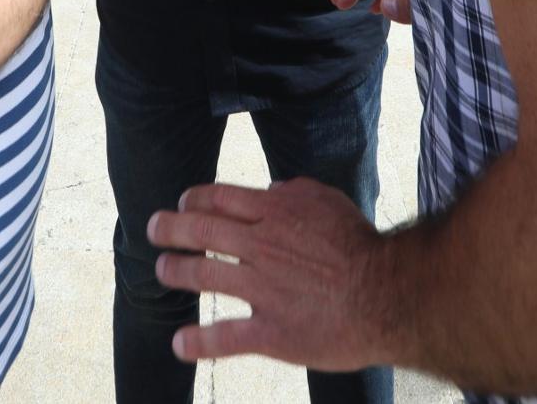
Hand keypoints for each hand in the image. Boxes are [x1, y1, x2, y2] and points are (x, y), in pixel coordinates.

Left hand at [148, 179, 380, 369]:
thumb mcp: (326, 199)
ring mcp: (262, 290)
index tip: (182, 203)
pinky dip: (199, 341)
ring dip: (178, 272)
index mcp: (274, 212)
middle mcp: (260, 247)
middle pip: (203, 231)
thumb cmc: (359, 244)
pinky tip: (179, 344)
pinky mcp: (271, 332)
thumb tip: (270, 191)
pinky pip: (227, 336)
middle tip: (153, 229)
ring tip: (162, 271)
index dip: (195, 199)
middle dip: (172, 229)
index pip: (220, 198)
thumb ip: (292, 192)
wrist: (384, 294)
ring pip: (206, 276)